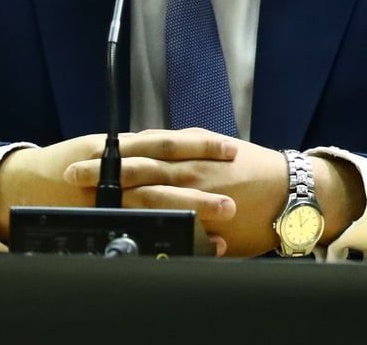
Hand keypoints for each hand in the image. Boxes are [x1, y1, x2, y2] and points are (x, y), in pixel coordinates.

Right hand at [0, 130, 239, 252]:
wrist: (24, 182)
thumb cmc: (72, 162)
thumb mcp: (107, 147)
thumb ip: (142, 149)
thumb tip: (182, 143)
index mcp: (120, 148)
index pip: (165, 144)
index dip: (199, 145)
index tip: (233, 149)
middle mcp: (115, 172)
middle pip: (163, 179)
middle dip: (200, 191)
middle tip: (233, 200)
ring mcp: (108, 199)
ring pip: (153, 208)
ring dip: (189, 218)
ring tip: (221, 227)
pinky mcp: (102, 220)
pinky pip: (139, 230)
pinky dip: (167, 238)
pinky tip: (192, 246)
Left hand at [63, 130, 355, 258]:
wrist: (294, 188)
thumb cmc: (256, 168)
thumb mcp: (218, 146)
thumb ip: (187, 150)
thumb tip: (155, 146)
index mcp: (193, 150)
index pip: (146, 148)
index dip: (113, 151)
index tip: (84, 153)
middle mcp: (193, 167)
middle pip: (140, 168)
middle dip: (104, 171)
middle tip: (72, 173)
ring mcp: (199, 191)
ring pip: (152, 191)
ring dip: (118, 193)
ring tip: (89, 195)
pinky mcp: (209, 216)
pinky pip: (176, 216)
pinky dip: (154, 218)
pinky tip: (130, 221)